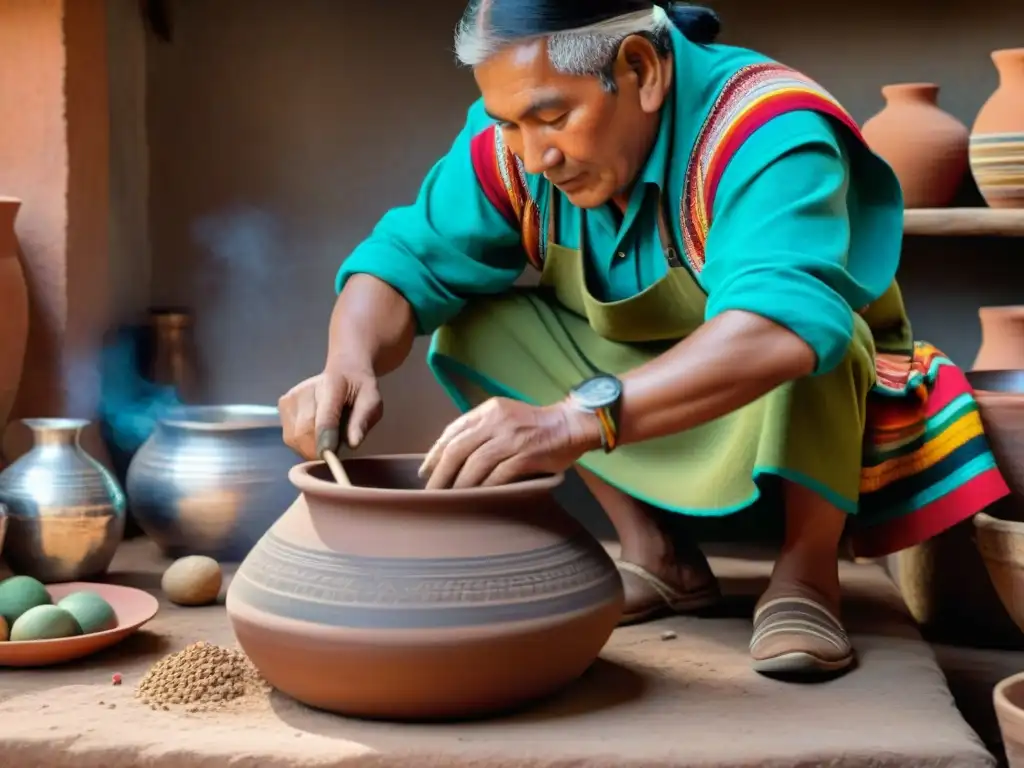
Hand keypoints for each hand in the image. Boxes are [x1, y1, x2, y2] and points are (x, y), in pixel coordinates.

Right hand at [278, 365, 382, 459]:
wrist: (344, 372)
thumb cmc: (360, 390)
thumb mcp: (371, 401)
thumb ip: (362, 420)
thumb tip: (353, 443)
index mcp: (332, 385)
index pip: (325, 417)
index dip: (325, 439)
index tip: (329, 456)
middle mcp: (305, 390)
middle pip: (304, 432)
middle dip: (319, 449)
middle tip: (335, 450)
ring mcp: (290, 398)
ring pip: (294, 438)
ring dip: (310, 448)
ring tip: (326, 439)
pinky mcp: (283, 406)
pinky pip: (290, 437)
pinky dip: (303, 443)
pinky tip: (315, 434)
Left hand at [418, 397, 601, 488]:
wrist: (570, 424)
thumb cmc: (534, 424)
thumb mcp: (504, 415)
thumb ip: (481, 428)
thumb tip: (451, 454)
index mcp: (488, 410)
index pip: (452, 431)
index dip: (435, 453)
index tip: (425, 471)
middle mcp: (496, 422)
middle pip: (458, 449)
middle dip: (440, 473)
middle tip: (431, 491)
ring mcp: (511, 439)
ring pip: (475, 464)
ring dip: (460, 485)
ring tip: (450, 498)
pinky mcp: (526, 456)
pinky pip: (498, 476)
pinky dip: (484, 488)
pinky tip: (476, 498)